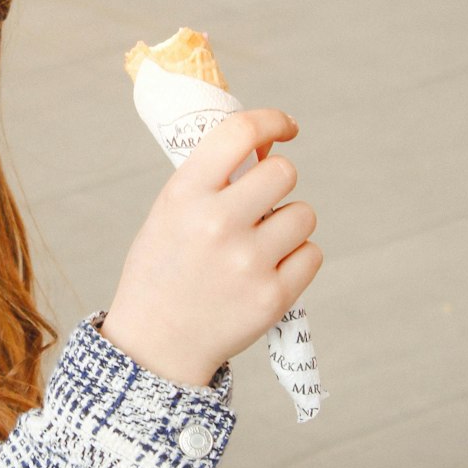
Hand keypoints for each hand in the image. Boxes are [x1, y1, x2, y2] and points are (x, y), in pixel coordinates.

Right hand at [100, 109, 321, 387]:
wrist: (155, 346)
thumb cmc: (164, 271)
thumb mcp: (170, 215)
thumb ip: (213, 180)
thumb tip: (270, 147)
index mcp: (184, 195)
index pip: (240, 131)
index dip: (272, 121)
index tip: (285, 129)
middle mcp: (217, 224)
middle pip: (284, 172)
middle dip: (278, 183)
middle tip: (261, 205)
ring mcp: (247, 262)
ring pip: (303, 215)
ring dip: (288, 225)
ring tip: (258, 248)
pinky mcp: (273, 296)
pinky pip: (311, 254)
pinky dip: (296, 259)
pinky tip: (266, 273)